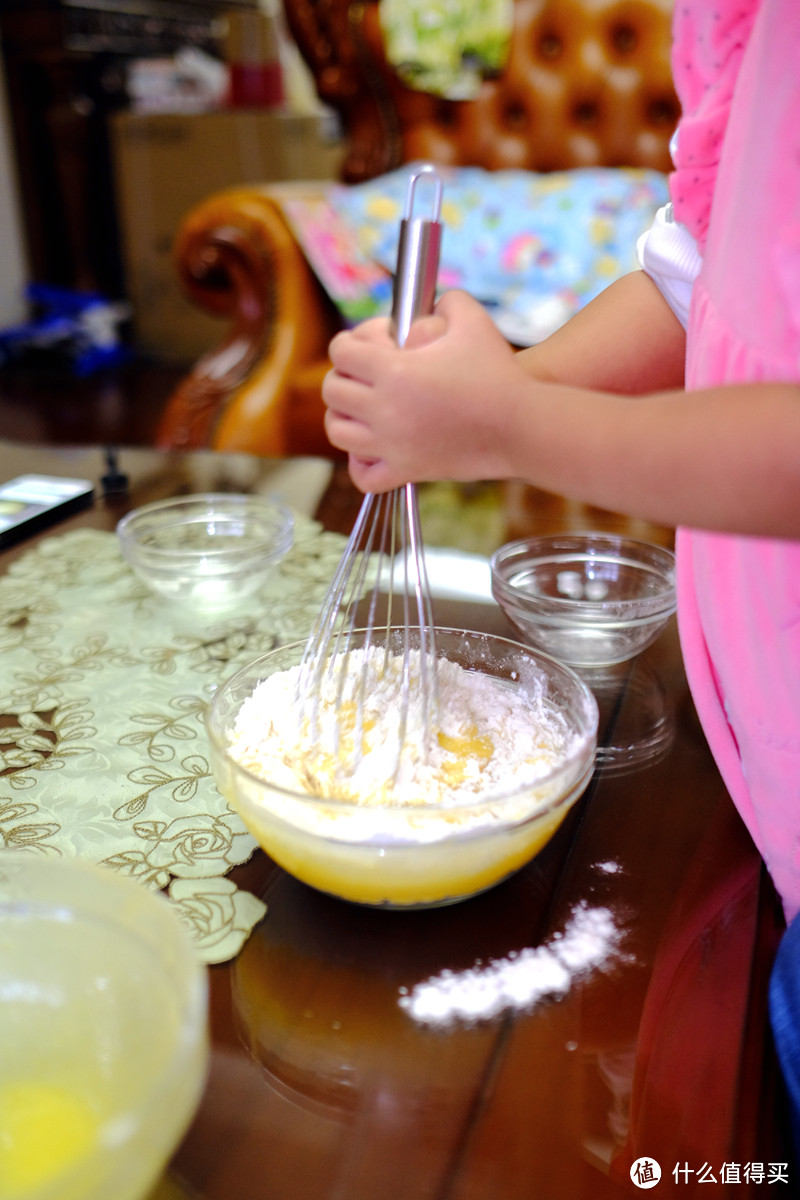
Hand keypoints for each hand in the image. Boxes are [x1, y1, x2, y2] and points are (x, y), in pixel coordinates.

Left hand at [323, 290, 519, 491]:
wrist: (520, 426)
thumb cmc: (497, 373)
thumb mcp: (472, 320)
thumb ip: (445, 301)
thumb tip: (429, 304)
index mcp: (394, 371)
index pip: (341, 352)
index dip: (350, 341)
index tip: (368, 344)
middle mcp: (385, 410)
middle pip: (332, 391)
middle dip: (344, 376)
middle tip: (365, 374)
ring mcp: (392, 445)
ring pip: (338, 431)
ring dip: (344, 415)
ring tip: (363, 407)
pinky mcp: (406, 471)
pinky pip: (362, 476)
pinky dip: (359, 463)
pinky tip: (374, 447)